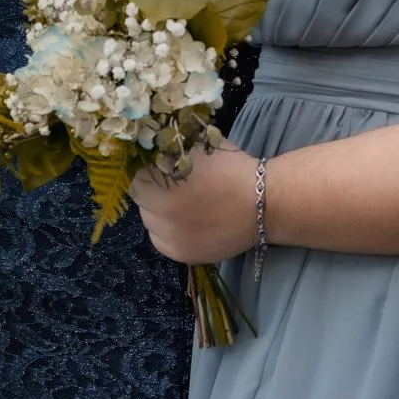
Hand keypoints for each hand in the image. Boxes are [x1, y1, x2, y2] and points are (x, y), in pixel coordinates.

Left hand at [129, 146, 261, 265]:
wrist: (263, 202)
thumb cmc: (231, 168)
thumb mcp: (196, 147)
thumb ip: (169, 148)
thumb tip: (149, 144)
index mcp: (160, 180)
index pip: (135, 173)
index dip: (145, 169)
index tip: (158, 167)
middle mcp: (159, 210)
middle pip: (140, 198)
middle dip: (151, 190)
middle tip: (170, 186)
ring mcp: (169, 235)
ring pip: (149, 220)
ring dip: (157, 211)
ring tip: (181, 205)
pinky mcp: (180, 254)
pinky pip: (160, 240)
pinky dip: (167, 231)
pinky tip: (185, 222)